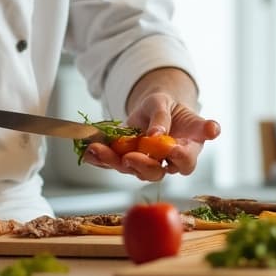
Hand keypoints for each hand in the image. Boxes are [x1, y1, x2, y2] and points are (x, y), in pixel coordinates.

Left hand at [83, 92, 220, 181]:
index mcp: (186, 150)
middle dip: (142, 165)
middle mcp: (166, 163)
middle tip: (129, 157)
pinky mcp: (127, 159)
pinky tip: (89, 151)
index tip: (172, 150)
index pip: (186, 162)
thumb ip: (164, 117)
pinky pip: (114, 163)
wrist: (154, 108)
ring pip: (132, 170)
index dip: (181, 159)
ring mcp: (145, 163)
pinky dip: (100, 158)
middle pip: (156, 172)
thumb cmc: (167, 107)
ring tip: (97, 150)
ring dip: (113, 161)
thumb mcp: (165, 103)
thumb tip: (158, 133)